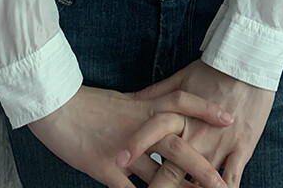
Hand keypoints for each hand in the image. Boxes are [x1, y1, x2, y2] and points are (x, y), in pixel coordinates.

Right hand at [27, 83, 233, 187]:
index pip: (180, 103)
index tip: (229, 119)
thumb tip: (159, 112)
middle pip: (178, 146)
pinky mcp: (103, 167)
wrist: (54, 103)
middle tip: (224, 185)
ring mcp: (122, 149)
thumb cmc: (86, 103)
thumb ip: (141, 110)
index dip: (205, 110)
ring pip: (158, 174)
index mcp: (141, 107)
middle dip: (202, 168)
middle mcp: (137, 127)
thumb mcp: (119, 103)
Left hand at [116, 59, 275, 187]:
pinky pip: (232, 181)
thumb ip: (156, 93)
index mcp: (180, 114)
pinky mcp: (242, 150)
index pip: (153, 131)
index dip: (135, 147)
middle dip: (158, 186)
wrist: (249, 65)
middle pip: (173, 169)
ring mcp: (220, 145)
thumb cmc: (213, 71)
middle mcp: (197, 134)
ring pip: (200, 181)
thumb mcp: (181, 79)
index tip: (118, 163)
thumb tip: (130, 99)